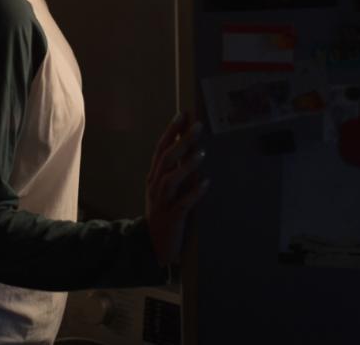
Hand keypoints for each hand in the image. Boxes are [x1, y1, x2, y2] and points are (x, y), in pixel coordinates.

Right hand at [145, 112, 207, 266]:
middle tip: (197, 126)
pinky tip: (206, 184)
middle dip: (181, 141)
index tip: (182, 115)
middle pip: (166, 159)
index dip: (170, 131)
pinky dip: (194, 193)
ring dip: (186, 165)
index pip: (160, 149)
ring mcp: (162, 202)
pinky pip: (183, 204)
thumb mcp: (166, 189)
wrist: (153, 245)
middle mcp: (155, 186)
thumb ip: (175, 171)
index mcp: (153, 177)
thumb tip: (191, 150)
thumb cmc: (163, 213)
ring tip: (201, 152)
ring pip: (171, 179)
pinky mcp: (172, 217)